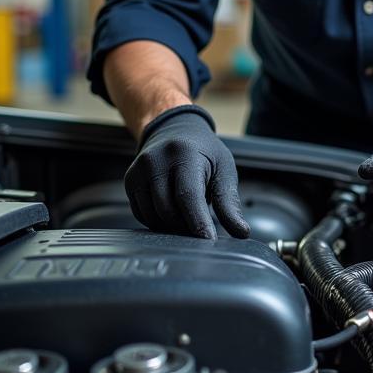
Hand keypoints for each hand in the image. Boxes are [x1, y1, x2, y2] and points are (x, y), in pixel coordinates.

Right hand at [125, 106, 249, 239]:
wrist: (174, 131)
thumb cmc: (204, 153)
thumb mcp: (223, 170)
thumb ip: (229, 203)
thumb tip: (241, 232)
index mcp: (184, 154)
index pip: (188, 195)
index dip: (198, 222)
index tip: (208, 241)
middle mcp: (156, 160)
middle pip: (169, 210)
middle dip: (187, 225)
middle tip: (201, 223)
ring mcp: (139, 171)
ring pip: (154, 217)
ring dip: (172, 225)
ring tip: (188, 213)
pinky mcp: (130, 181)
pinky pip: (143, 215)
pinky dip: (159, 221)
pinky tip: (172, 210)